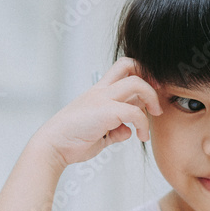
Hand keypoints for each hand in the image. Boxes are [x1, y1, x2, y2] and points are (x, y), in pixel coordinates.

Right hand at [34, 58, 161, 168]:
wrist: (53, 146)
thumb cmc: (72, 141)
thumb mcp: (99, 132)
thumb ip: (115, 129)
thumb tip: (127, 131)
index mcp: (97, 93)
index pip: (121, 70)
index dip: (140, 75)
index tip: (150, 93)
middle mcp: (100, 91)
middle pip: (129, 64)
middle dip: (149, 77)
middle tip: (156, 97)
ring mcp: (102, 99)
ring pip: (136, 83)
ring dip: (151, 98)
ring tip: (155, 116)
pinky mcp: (105, 112)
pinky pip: (134, 112)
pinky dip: (143, 125)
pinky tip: (141, 137)